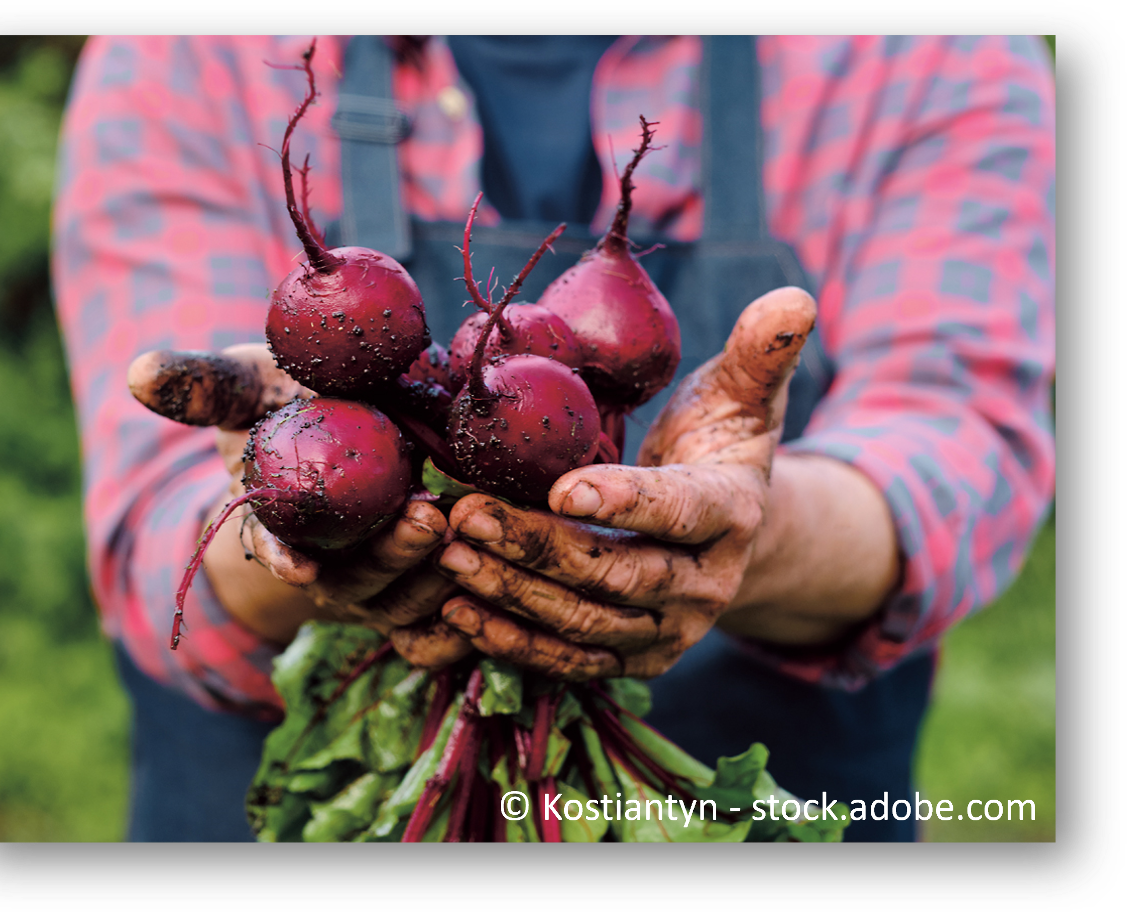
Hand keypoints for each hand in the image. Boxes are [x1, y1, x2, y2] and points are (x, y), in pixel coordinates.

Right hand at [127, 344, 471, 666]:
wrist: (334, 439)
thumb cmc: (286, 409)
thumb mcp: (246, 388)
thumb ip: (205, 384)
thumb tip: (140, 372)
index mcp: (282, 526)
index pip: (276, 551)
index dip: (284, 559)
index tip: (301, 565)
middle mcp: (331, 567)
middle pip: (360, 582)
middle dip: (390, 557)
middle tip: (427, 518)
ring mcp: (379, 586)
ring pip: (409, 603)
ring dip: (440, 574)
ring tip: (477, 529)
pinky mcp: (423, 589)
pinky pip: (441, 626)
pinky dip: (465, 618)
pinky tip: (500, 581)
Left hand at [433, 287, 856, 679]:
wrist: (731, 532)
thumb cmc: (719, 447)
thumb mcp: (743, 397)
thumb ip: (760, 353)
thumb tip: (793, 297)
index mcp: (732, 513)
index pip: (676, 511)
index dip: (623, 502)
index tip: (558, 487)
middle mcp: (706, 585)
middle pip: (616, 575)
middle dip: (538, 547)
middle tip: (467, 514)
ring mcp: (670, 631)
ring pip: (586, 625)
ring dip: (514, 594)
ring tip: (452, 554)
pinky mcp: (635, 659)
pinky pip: (572, 662)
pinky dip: (516, 643)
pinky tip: (460, 611)